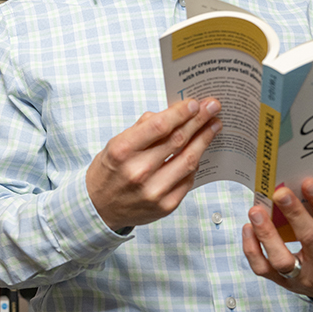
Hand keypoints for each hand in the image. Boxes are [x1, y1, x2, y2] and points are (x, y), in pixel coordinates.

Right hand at [85, 98, 220, 230]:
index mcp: (123, 151)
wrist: (99, 208)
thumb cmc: (109, 171)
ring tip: (213, 127)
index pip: (159, 126)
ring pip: (189, 160)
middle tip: (213, 107)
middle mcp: (138, 171)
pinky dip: (195, 163)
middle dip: (199, 120)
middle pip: (178, 140)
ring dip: (204, 140)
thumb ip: (143, 128)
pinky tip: (199, 151)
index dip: (181, 112)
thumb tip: (173, 113)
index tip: (195, 103)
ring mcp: (154, 191)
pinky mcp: (166, 206)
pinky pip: (188, 179)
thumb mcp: (116, 144)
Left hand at [241, 178, 312, 302]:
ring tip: (256, 211)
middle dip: (293, 213)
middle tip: (280, 193)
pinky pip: (262, 268)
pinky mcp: (284, 283)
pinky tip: (248, 228)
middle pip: (309, 238)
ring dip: (266, 233)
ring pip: (281, 259)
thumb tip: (300, 187)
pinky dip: (251, 248)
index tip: (308, 183)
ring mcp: (303, 277)